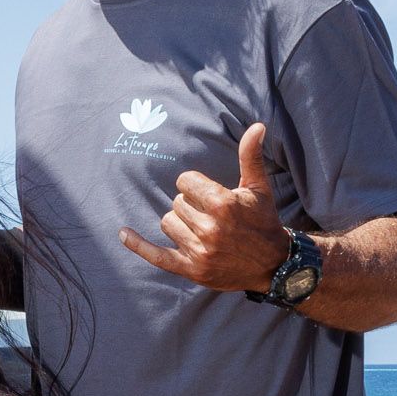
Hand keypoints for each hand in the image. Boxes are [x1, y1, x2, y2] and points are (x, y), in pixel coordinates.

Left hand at [119, 122, 288, 292]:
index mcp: (222, 204)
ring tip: (203, 229)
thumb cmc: (263, 220)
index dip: (195, 185)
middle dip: (192, 205)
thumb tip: (256, 126)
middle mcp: (209, 228)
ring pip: (167, 223)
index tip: (209, 193)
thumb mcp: (259, 188)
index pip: (185, 181)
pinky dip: (138, 245)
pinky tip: (123, 233)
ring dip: (180, 223)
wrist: (273, 264)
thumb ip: (250, 156)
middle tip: (213, 216)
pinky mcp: (191, 269)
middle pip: (176, 202)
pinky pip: (156, 256)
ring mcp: (199, 251)